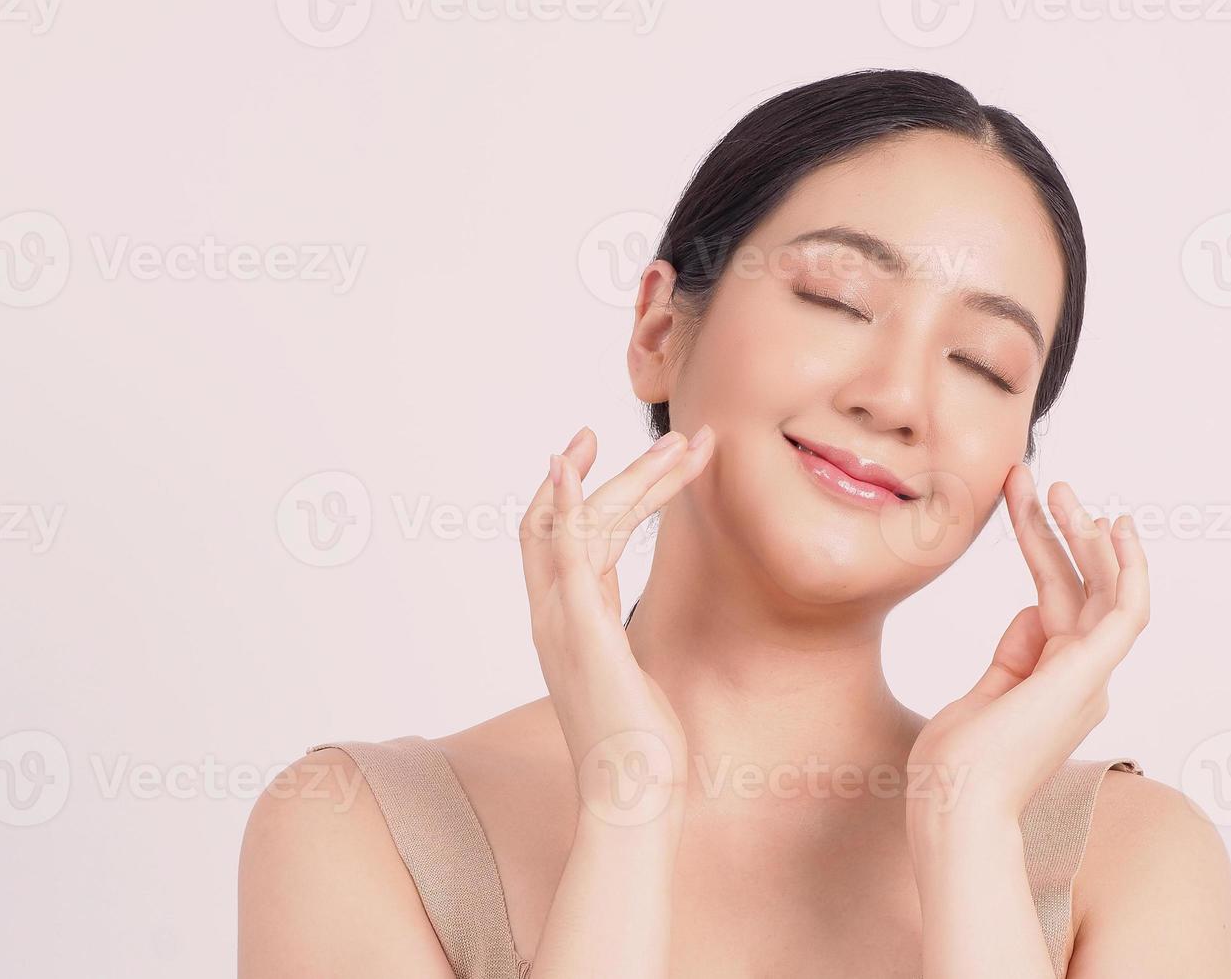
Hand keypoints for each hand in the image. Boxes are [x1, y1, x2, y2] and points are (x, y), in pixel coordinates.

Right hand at [520, 425, 714, 825]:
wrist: (632, 796)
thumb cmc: (640, 748)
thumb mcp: (632, 680)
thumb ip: (621, 648)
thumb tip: (634, 644)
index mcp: (567, 624)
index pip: (561, 540)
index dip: (575, 491)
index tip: (598, 451)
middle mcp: (553, 617)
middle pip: (567, 521)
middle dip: (610, 472)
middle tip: (654, 434)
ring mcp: (560, 622)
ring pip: (579, 525)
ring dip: (626, 477)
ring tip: (677, 446)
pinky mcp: (579, 632)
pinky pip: (564, 555)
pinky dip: (561, 505)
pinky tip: (569, 467)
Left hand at [908, 464, 1151, 823]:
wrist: (954, 807)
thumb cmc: (956, 768)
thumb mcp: (981, 697)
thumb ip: (1012, 656)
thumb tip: (1032, 611)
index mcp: (1057, 682)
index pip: (1055, 598)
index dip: (1040, 545)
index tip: (1019, 500)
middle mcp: (1083, 678)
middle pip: (1080, 586)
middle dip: (1063, 529)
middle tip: (1041, 480)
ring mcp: (1090, 676)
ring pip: (1106, 590)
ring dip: (1090, 536)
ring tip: (1065, 490)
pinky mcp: (1089, 672)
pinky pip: (1127, 610)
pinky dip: (1128, 567)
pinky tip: (1115, 528)